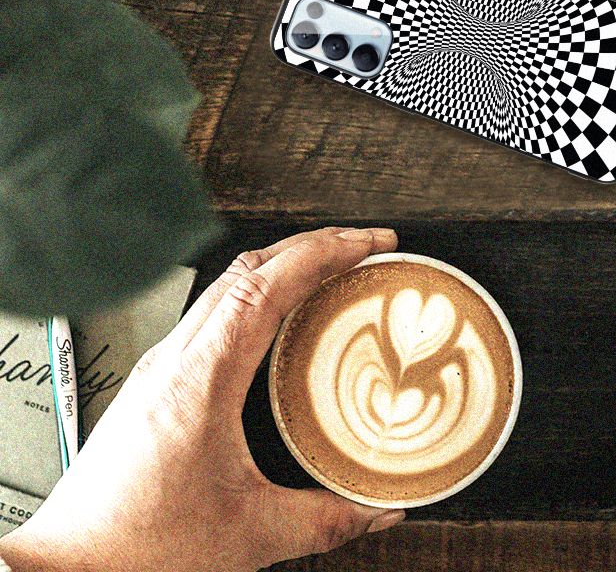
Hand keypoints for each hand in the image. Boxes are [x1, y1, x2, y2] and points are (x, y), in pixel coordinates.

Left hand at [0, 227, 403, 571]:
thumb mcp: (250, 534)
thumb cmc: (137, 548)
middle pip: (249, 267)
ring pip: (227, 284)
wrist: (69, 569)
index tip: (366, 243)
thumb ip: (326, 520)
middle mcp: (176, 358)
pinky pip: (214, 312)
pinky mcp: (155, 380)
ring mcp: (161, 364)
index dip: (323, 253)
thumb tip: (379, 509)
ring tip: (329, 271)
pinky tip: (279, 319)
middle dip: (312, 245)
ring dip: (283, 265)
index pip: (267, 285)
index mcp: (201, 377)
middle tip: (361, 246)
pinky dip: (257, 294)